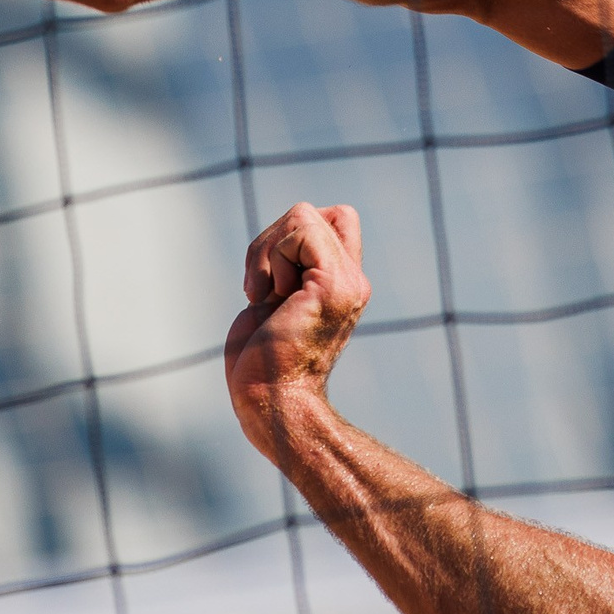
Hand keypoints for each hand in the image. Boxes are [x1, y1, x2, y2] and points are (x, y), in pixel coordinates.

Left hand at [224, 202, 371, 459]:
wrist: (270, 401)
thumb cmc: (260, 365)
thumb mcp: (272, 303)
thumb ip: (287, 270)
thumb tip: (277, 238)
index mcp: (341, 284)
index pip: (336, 219)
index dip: (294, 233)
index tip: (272, 279)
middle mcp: (353, 280)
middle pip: (312, 212)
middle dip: (273, 237)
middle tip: (263, 287)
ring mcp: (347, 281)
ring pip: (302, 214)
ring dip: (266, 250)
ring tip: (264, 296)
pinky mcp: (332, 284)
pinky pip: (301, 228)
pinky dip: (270, 257)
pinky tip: (268, 296)